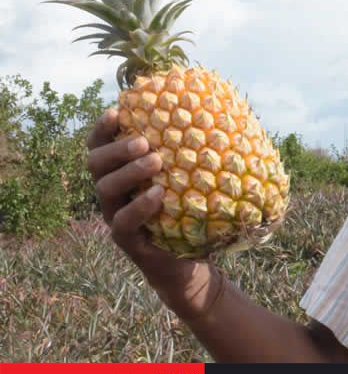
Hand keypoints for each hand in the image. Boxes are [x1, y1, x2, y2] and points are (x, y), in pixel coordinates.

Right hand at [87, 107, 221, 319]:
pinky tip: (157, 194)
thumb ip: (193, 152)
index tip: (119, 110)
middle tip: (145, 143)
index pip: (100, 145)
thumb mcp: (192, 178)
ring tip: (156, 161)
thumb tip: (226, 116)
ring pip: (105, 188)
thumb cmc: (193, 211)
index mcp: (123, 172)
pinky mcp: (127, 240)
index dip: (103, 127)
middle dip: (116, 148)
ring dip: (129, 171)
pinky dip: (139, 206)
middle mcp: (114, 192)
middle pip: (95, 163)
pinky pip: (122, 221)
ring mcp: (117, 216)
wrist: (193, 262)